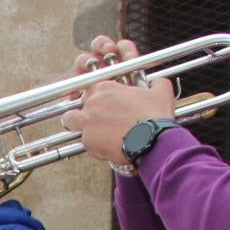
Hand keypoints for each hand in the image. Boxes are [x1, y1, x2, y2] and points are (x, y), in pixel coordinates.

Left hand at [60, 36, 175, 165]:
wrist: (152, 140)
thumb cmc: (155, 116)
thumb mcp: (160, 92)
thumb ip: (156, 84)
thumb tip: (159, 83)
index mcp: (105, 88)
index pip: (90, 87)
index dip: (95, 96)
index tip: (100, 103)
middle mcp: (92, 103)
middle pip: (78, 102)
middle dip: (85, 109)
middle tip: (97, 118)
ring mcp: (87, 122)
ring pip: (70, 120)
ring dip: (76, 123)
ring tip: (89, 130)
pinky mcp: (88, 141)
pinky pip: (83, 142)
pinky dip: (92, 144)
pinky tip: (104, 147)